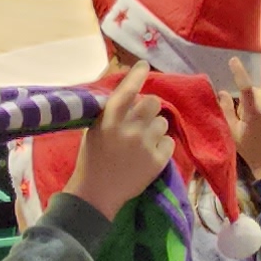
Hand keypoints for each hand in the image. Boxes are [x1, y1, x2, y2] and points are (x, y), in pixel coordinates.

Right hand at [67, 69, 175, 216]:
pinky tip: (149, 154)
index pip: (128, 89)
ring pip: (163, 122)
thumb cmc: (92, 159)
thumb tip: (131, 92)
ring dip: (155, 128)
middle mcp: (129, 129)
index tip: (144, 66)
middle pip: (153, 102)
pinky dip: (161, 146)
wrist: (96, 194)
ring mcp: (145, 145)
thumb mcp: (94, 129)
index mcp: (109, 119)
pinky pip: (169, 142)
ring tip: (143, 140)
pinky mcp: (158, 161)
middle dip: (149, 107)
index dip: (138, 75)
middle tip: (142, 118)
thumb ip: (112, 111)